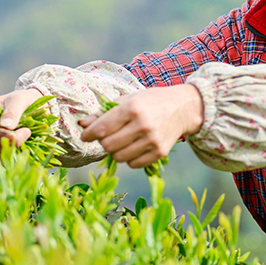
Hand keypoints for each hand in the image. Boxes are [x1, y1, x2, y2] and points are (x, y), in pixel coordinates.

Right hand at [0, 89, 43, 153]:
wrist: (32, 106)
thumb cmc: (22, 99)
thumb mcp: (19, 99)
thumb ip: (12, 111)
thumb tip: (5, 125)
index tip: (13, 135)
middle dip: (7, 142)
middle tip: (26, 132)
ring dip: (12, 148)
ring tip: (28, 134)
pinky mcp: (2, 147)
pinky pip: (4, 156)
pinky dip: (14, 155)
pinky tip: (25, 148)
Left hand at [79, 84, 202, 168]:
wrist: (182, 107)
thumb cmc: (151, 101)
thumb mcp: (128, 100)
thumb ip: (104, 112)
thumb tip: (83, 123)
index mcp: (132, 108)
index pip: (101, 128)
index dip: (89, 134)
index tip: (86, 135)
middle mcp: (142, 125)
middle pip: (108, 145)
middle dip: (103, 142)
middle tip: (107, 136)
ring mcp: (152, 140)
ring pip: (119, 157)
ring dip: (116, 151)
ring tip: (122, 141)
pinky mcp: (159, 152)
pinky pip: (133, 164)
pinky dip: (129, 158)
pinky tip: (134, 147)